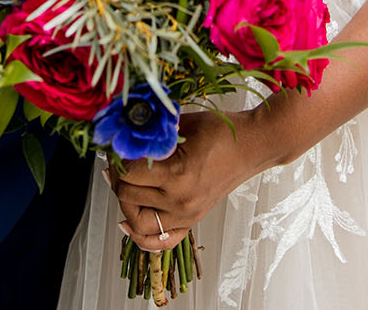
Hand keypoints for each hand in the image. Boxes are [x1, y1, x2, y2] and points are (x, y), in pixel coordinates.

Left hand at [108, 110, 267, 253]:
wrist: (252, 146)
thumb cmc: (220, 132)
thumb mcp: (180, 126)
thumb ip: (150, 136)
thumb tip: (121, 138)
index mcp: (177, 174)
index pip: (128, 174)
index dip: (116, 158)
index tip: (116, 147)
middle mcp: (180, 200)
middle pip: (127, 197)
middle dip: (117, 177)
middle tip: (119, 160)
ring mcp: (186, 215)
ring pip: (137, 222)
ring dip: (125, 202)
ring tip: (127, 184)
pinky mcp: (191, 221)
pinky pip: (160, 241)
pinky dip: (141, 237)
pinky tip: (129, 223)